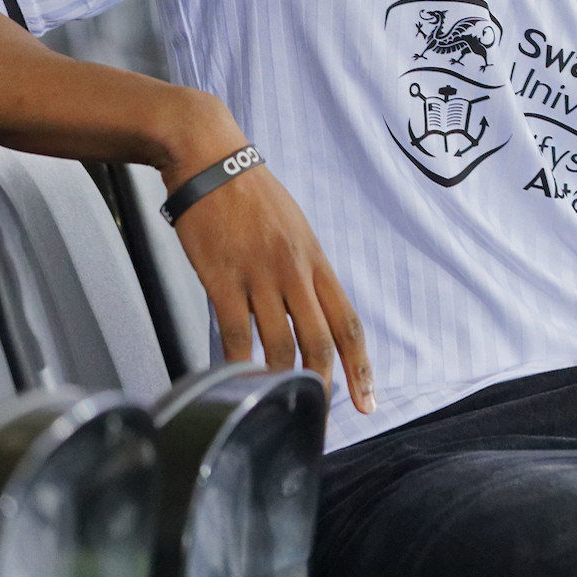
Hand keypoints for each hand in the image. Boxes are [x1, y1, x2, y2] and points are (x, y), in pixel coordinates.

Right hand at [157, 94, 373, 413]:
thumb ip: (305, 271)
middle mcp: (295, 271)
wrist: (210, 160)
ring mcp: (259, 275)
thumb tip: (312, 310)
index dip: (361, 365)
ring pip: (279, 342)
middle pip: (320, 340)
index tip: (366, 399)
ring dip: (281, 379)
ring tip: (278, 404)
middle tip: (321, 416)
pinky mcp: (222, 277)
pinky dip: (236, 361)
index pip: (348, 322)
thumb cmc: (251, 195)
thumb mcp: (295, 230)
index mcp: (316, 261)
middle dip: (325, 383)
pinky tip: (235, 379)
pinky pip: (233, 332)